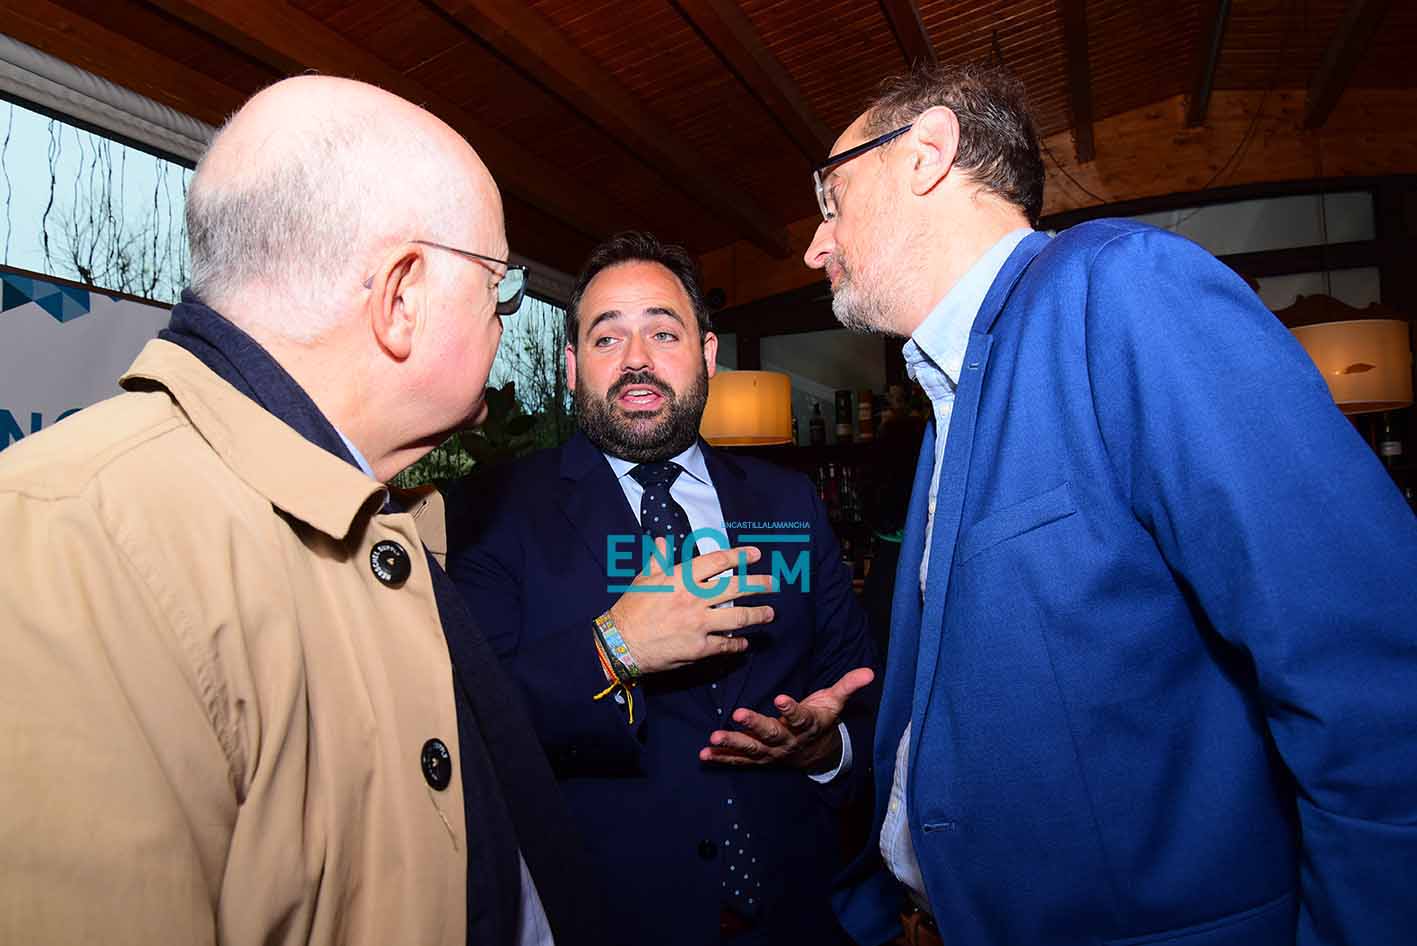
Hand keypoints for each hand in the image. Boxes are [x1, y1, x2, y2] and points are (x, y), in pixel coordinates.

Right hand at [609, 539, 776, 674]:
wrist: (620, 643)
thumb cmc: (631, 609)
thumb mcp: (643, 579)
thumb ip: (657, 559)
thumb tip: (662, 540)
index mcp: (681, 578)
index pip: (717, 562)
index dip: (740, 556)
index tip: (756, 554)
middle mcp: (695, 598)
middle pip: (736, 588)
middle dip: (760, 584)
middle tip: (774, 583)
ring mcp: (699, 624)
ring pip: (738, 617)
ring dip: (758, 615)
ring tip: (769, 613)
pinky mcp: (699, 648)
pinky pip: (726, 644)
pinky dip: (738, 643)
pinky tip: (745, 642)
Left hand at [698, 667, 875, 769]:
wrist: (816, 754)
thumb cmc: (821, 720)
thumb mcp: (835, 703)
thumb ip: (848, 686)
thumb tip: (870, 672)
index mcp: (806, 725)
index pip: (800, 716)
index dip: (791, 708)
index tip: (780, 698)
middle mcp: (788, 741)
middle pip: (771, 734)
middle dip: (754, 725)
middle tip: (738, 714)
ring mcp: (772, 752)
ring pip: (751, 749)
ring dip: (732, 744)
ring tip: (714, 738)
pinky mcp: (759, 759)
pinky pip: (740, 760)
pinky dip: (722, 758)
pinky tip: (705, 754)